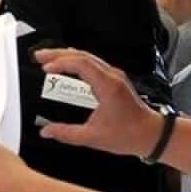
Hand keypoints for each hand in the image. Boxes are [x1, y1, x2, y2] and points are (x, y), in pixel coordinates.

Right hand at [33, 48, 159, 156]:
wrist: (151, 135)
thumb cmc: (128, 135)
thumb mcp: (93, 137)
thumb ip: (67, 134)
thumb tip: (46, 131)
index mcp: (108, 86)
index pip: (81, 64)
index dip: (61, 63)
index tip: (45, 68)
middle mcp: (112, 77)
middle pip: (82, 56)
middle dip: (58, 54)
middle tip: (39, 56)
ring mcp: (114, 76)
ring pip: (87, 57)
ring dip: (66, 55)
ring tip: (48, 57)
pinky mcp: (114, 80)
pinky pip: (93, 63)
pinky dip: (76, 61)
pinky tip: (67, 64)